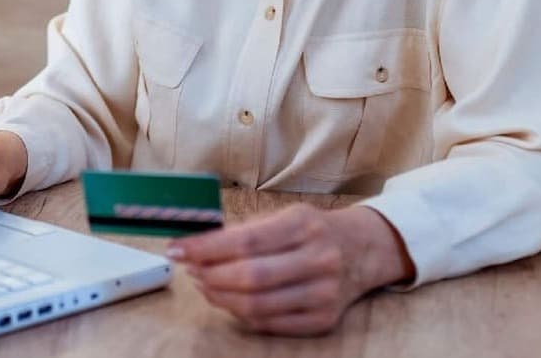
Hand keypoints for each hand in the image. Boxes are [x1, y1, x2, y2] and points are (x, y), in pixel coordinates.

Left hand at [167, 204, 413, 335]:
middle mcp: (318, 259)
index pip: (244, 241)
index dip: (205, 248)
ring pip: (257, 305)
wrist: (362, 249)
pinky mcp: (324, 320)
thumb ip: (245, 232)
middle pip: (250, 277)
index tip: (178, 248)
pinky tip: (229, 301)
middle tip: (191, 270)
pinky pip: (271, 324)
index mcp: (304, 225)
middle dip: (210, 276)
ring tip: (205, 285)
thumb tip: (197, 246)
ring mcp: (324, 293)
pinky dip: (242, 315)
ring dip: (221, 297)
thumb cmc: (313, 230)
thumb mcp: (285, 216)